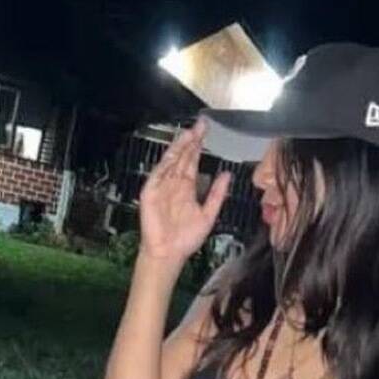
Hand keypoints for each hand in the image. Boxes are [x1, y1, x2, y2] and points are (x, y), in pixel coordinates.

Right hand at [137, 118, 230, 263]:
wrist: (169, 253)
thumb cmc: (186, 238)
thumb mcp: (208, 214)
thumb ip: (217, 194)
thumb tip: (227, 174)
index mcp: (187, 188)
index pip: (193, 161)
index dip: (199, 146)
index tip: (206, 131)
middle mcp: (174, 183)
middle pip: (183, 157)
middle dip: (191, 141)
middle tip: (201, 124)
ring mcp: (162, 186)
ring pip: (171, 162)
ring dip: (179, 148)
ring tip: (189, 133)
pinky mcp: (151, 192)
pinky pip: (158, 174)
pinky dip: (166, 163)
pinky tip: (174, 153)